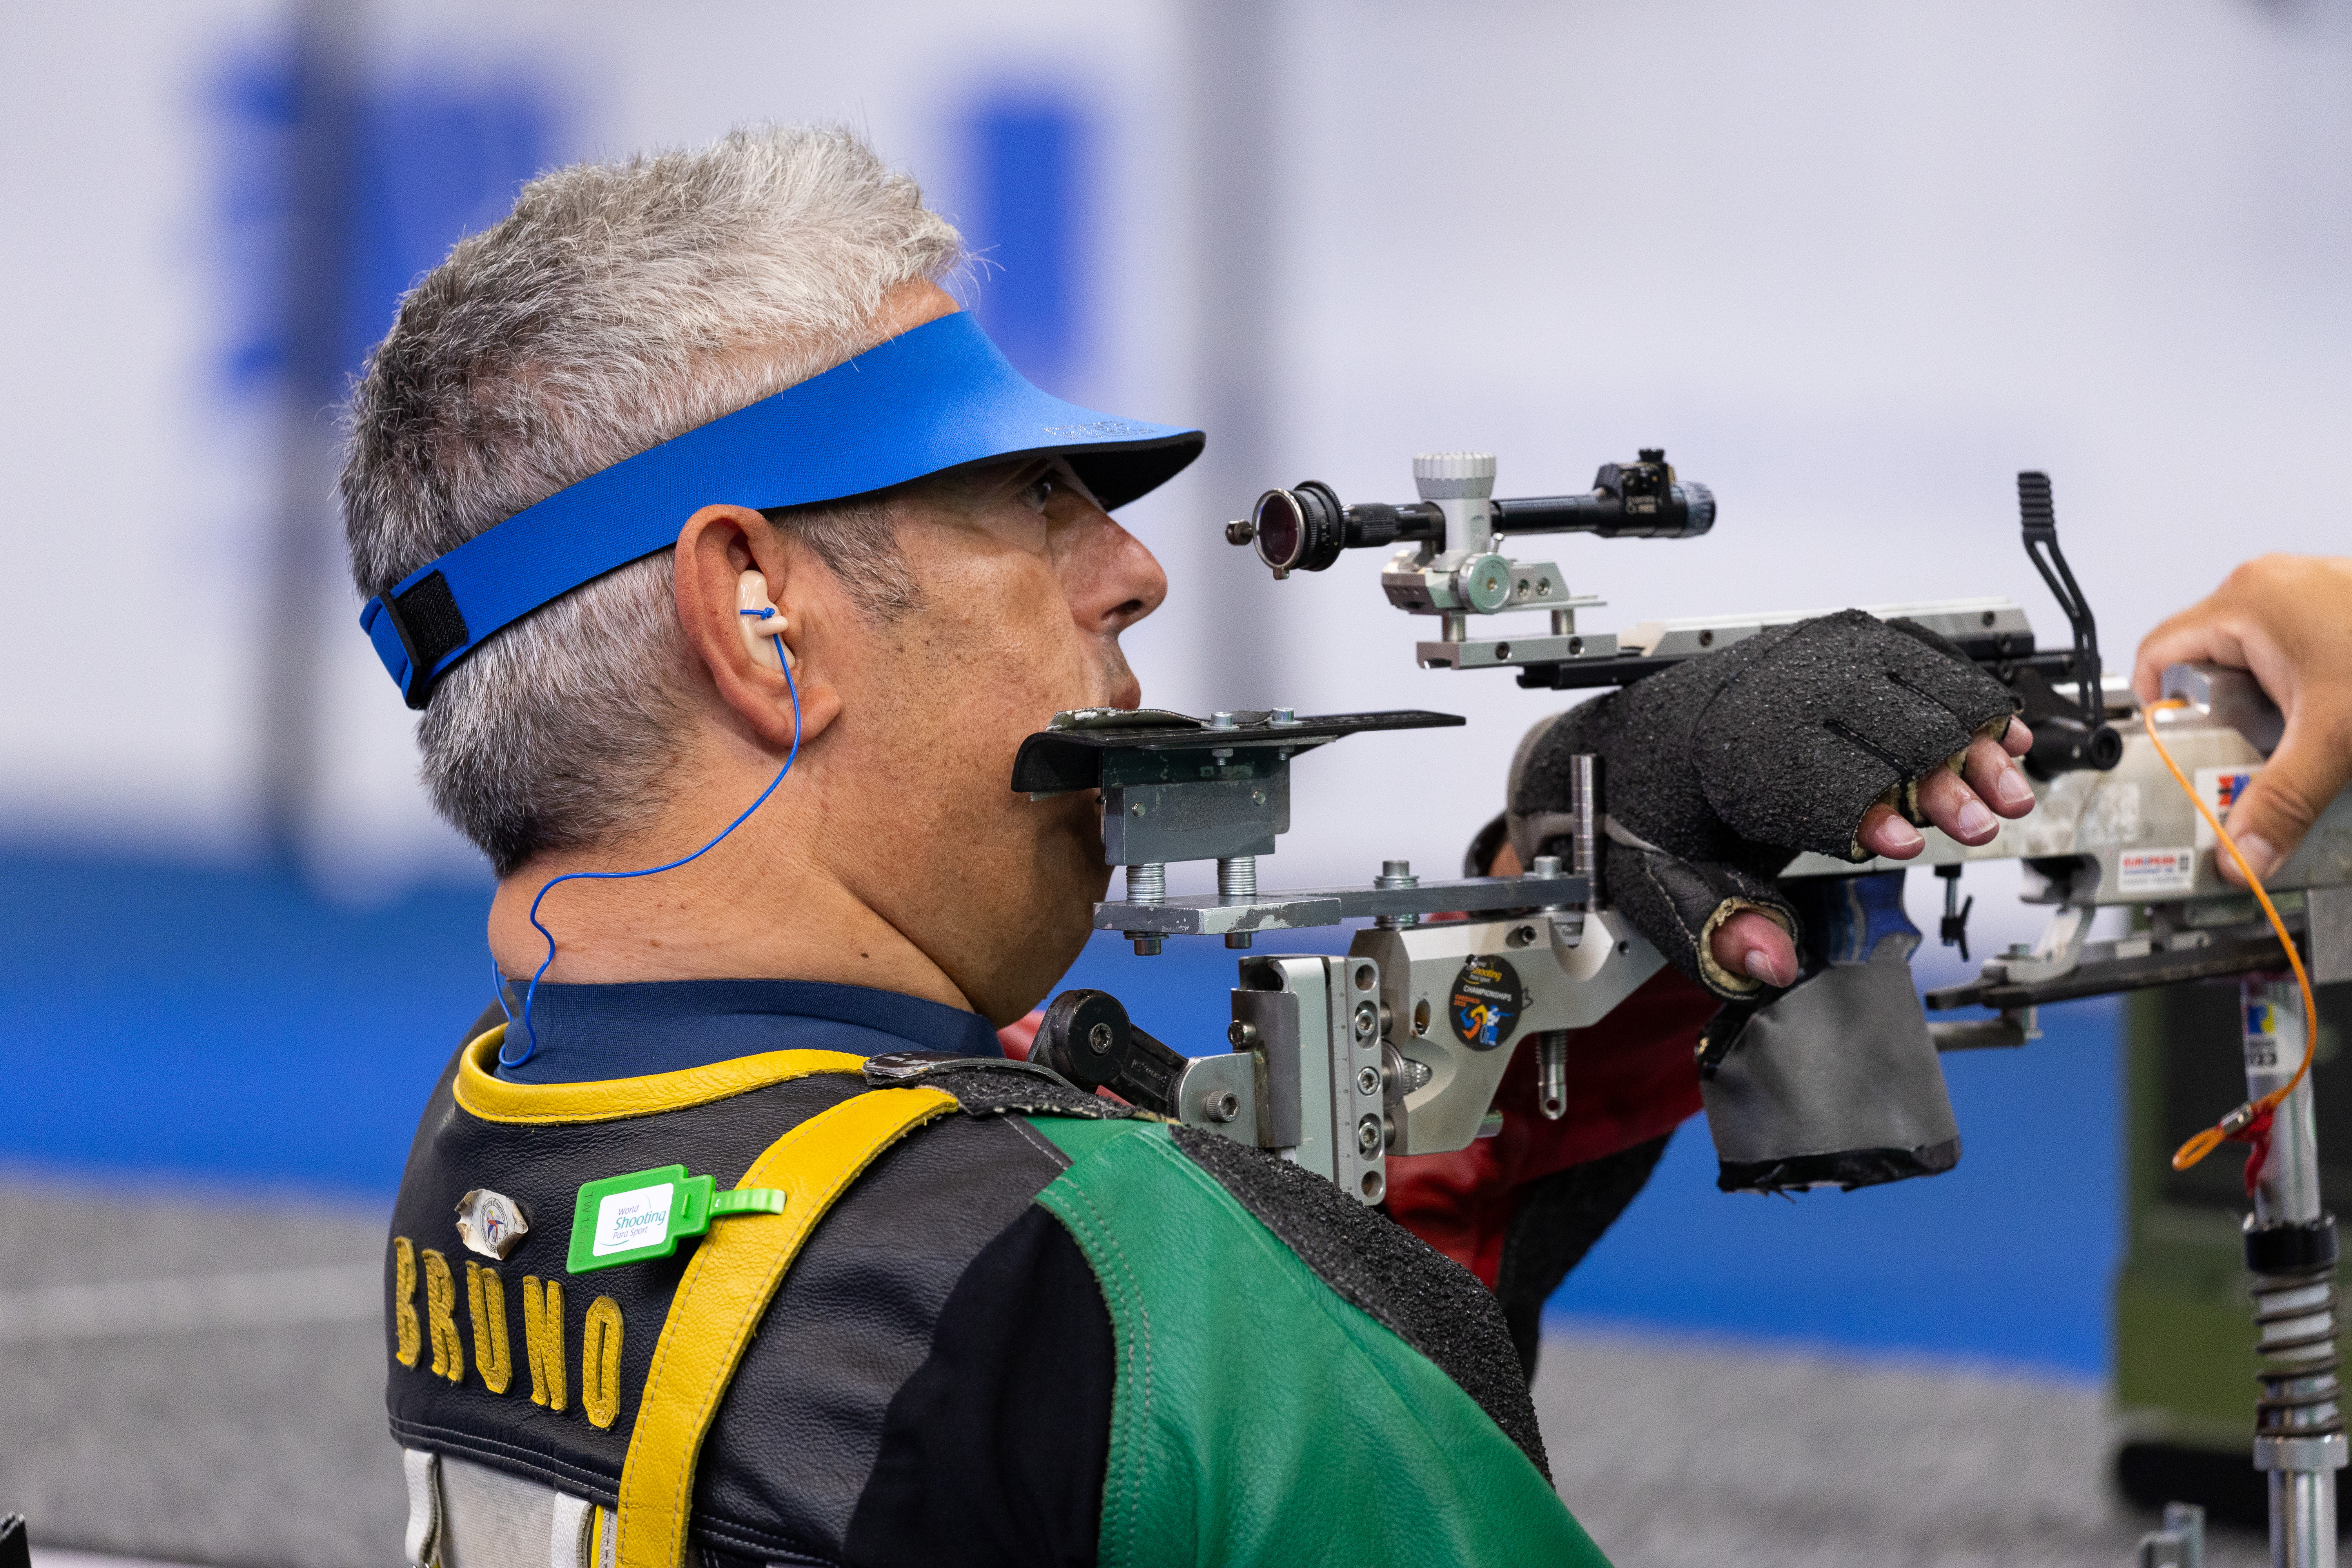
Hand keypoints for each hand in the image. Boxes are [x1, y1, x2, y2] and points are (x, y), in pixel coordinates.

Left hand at [1508, 610, 2038, 997]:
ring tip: (2006, 793)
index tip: (1902, 843)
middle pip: (1876, 724)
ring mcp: (1810, 656)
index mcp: (1722, 750)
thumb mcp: (1661, 877)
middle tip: (1978, 826)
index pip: (1804, 773)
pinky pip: (1917, 654)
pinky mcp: (1839, 643)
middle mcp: (1771, 688)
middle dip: (1935, 779)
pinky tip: (2001, 736)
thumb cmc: (1659, 804)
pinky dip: (1966, 694)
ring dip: (1969, 740)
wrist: (1643, 733)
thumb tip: (1769, 963)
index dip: (1859, 810)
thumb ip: (1715, 926)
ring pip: (1912, 683)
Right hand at [2133, 555, 2351, 884]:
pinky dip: (2293, 693)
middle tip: (2241, 759)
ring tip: (2289, 740)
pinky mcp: (2329, 607)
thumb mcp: (2333, 739)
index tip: (2174, 750)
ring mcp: (2300, 592)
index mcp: (2244, 603)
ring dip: (2261, 710)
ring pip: (2248, 663)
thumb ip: (2281, 802)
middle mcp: (2265, 588)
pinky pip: (2286, 654)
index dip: (2155, 708)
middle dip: (2220, 720)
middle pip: (2204, 665)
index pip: (2156, 655)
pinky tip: (2320, 718)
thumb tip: (2241, 854)